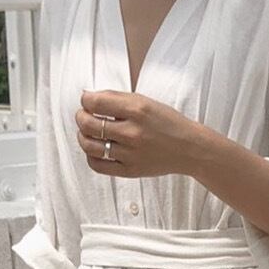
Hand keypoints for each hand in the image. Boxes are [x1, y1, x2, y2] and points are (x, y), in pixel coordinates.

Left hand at [75, 89, 201, 177]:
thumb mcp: (146, 102)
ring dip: (82, 136)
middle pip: (88, 124)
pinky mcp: (129, 171)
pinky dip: (90, 156)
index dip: (85, 99)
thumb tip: (89, 97)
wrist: (188, 149)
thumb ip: (118, 99)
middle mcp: (132, 133)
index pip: (95, 102)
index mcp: (137, 110)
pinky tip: (95, 149)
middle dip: (80, 117)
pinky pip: (98, 165)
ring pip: (89, 145)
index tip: (86, 100)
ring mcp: (130, 154)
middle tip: (83, 115)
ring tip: (87, 132)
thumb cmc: (168, 124)